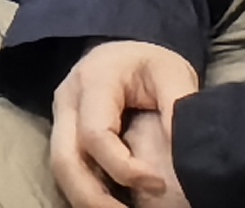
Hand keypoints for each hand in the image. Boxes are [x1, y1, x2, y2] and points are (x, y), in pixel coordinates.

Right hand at [52, 40, 201, 207]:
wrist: (122, 51)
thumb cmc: (148, 62)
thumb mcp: (171, 73)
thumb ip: (179, 105)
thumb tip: (185, 151)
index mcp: (93, 82)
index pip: (94, 133)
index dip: (124, 167)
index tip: (159, 183)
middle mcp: (67, 101)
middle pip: (65, 159)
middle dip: (94, 198)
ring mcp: (61, 118)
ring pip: (60, 169)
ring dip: (87, 200)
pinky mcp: (64, 134)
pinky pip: (68, 170)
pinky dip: (87, 193)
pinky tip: (112, 205)